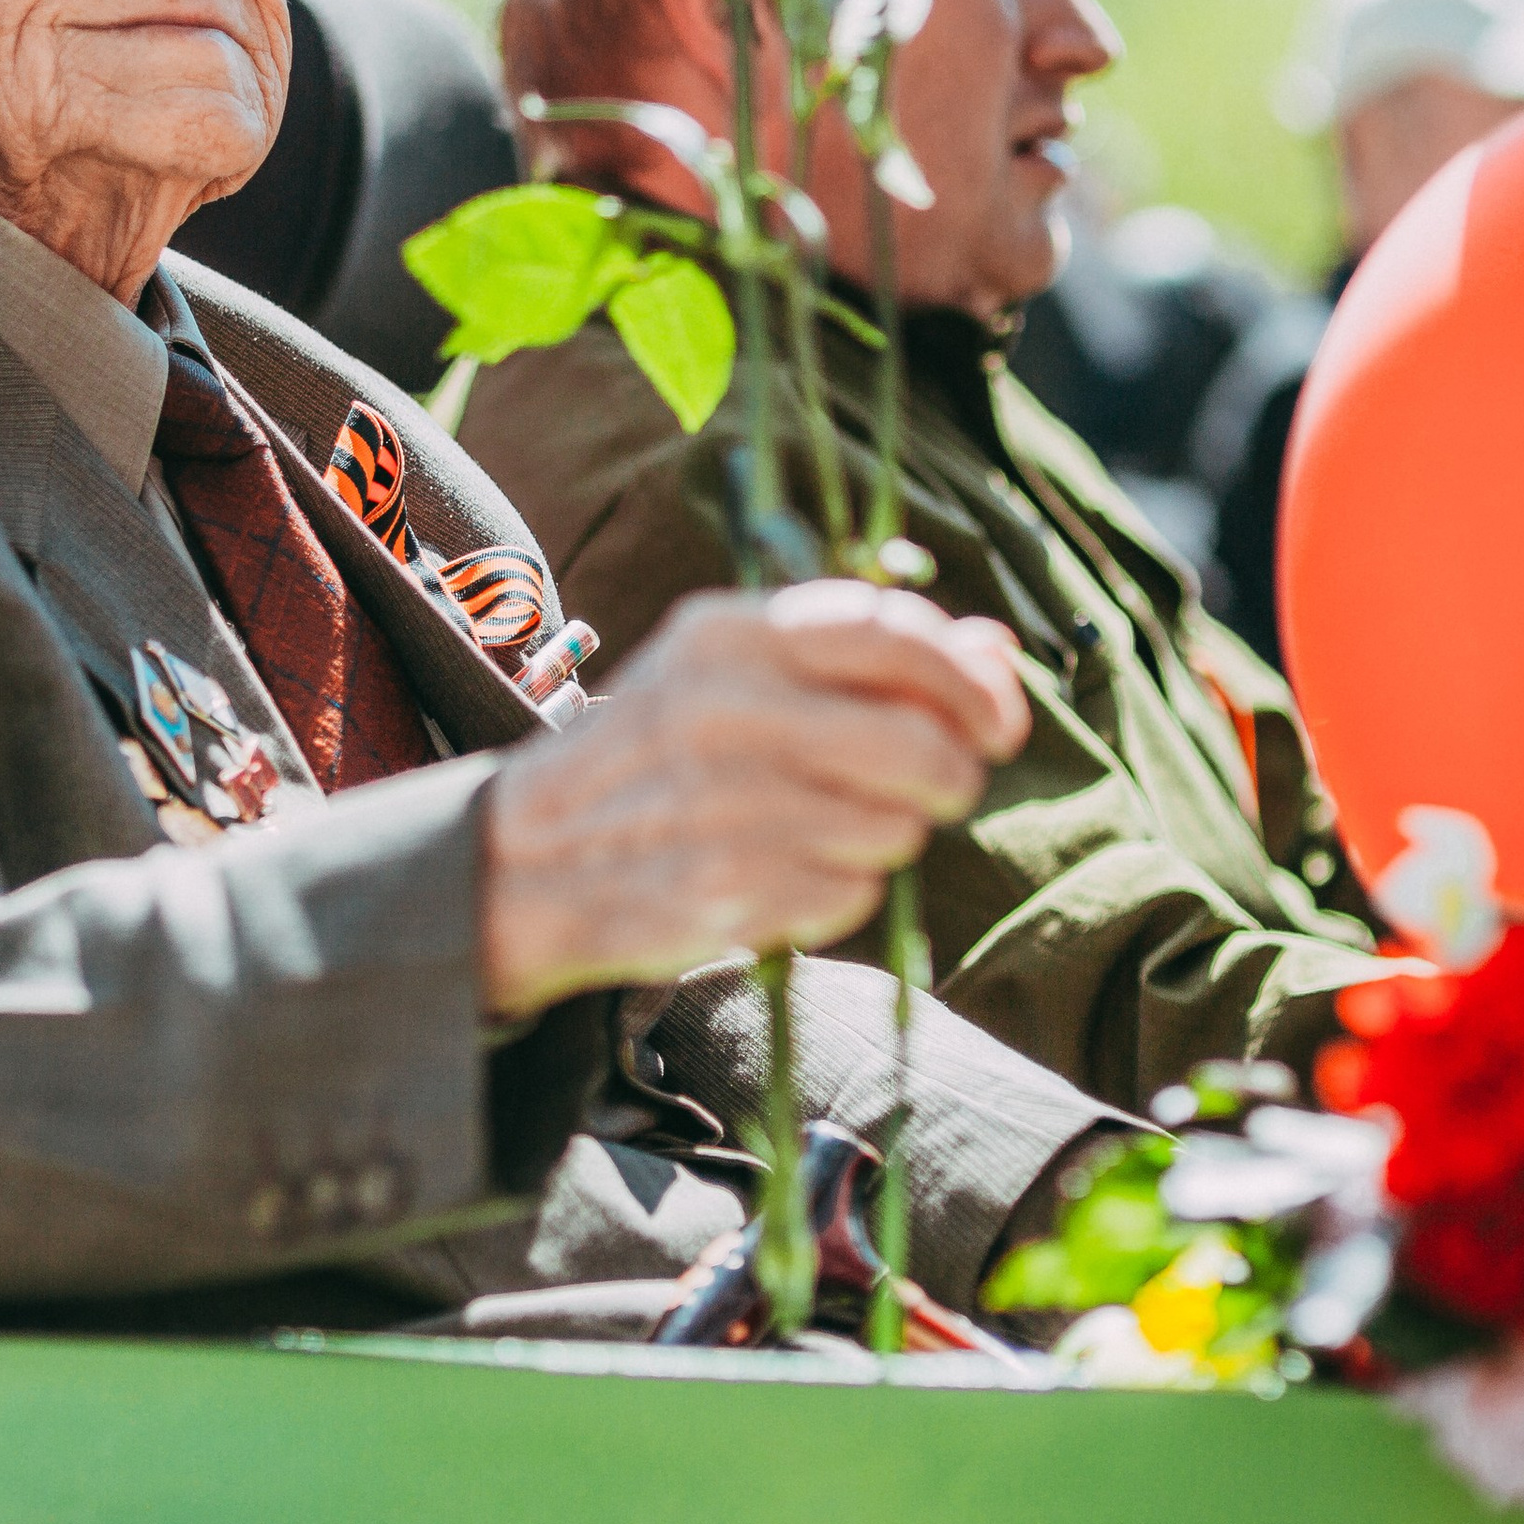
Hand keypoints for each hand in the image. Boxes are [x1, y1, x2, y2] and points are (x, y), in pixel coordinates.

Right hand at [480, 581, 1028, 1016]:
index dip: (966, 677)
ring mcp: (721, 805)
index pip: (888, 630)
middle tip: (931, 786)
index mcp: (723, 635)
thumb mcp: (732, 676)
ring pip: (896, 827)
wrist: (523, 862)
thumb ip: (865, 658)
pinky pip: (853, 893)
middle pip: (920, 744)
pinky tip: (784, 873)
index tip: (995, 715)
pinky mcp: (726, 890)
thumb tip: (1000, 654)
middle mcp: (720, 710)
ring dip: (886, 837)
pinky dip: (839, 892)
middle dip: (951, 773)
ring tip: (819, 828)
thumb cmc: (654, 758)